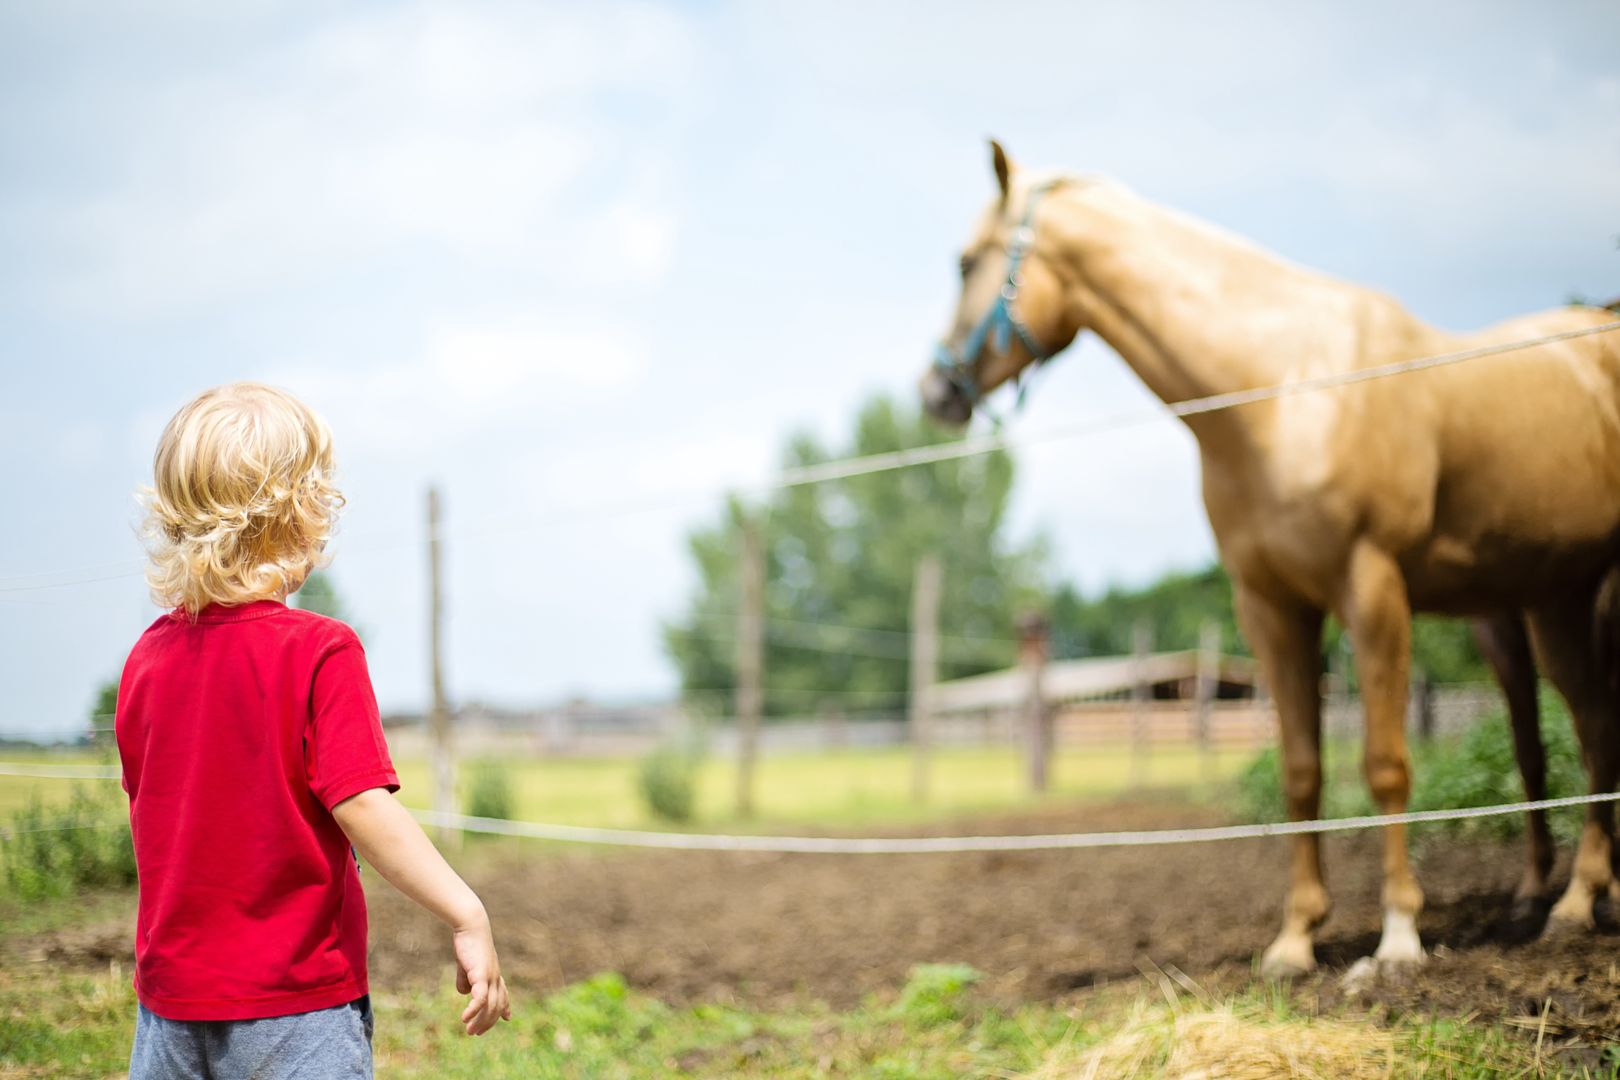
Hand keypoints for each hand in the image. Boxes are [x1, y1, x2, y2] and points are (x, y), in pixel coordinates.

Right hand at [452, 916, 511, 1035]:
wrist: (471, 926)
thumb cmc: (467, 942)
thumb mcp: (466, 964)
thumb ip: (466, 978)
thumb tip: (464, 993)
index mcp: (493, 974)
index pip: (503, 994)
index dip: (504, 1007)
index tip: (507, 1018)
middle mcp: (495, 977)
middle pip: (497, 1006)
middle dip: (487, 1022)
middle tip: (475, 1032)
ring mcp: (490, 977)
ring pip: (490, 1006)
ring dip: (480, 1021)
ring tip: (470, 1031)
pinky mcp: (481, 975)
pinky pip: (480, 998)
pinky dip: (474, 1010)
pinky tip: (465, 1018)